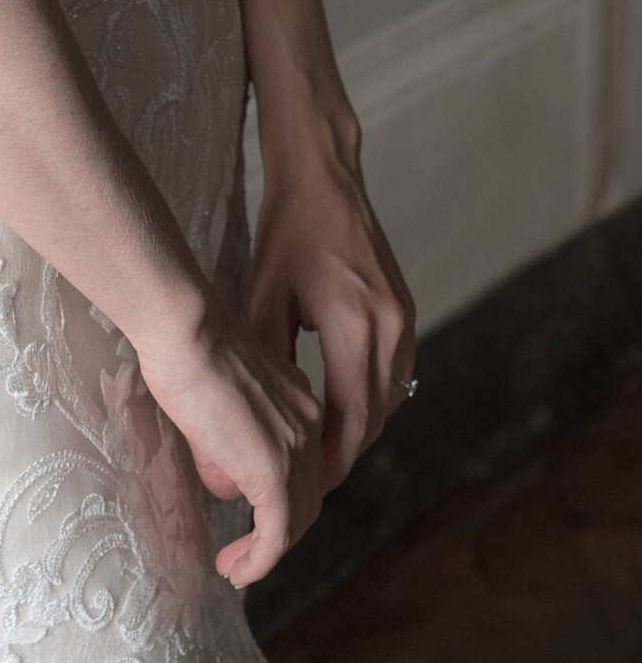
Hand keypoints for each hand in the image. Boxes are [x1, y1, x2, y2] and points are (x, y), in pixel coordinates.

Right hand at [136, 295, 324, 587]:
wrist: (186, 328)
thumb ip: (229, 429)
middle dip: (277, 529)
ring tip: (234, 565)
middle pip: (306, 496)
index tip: (254, 515)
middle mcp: (308, 425)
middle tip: (245, 550)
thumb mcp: (216, 391)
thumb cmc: (186, 344)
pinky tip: (236, 570)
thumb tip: (223, 470)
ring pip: (295, 519)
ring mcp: (294, 449)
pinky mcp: (272, 472)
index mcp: (298, 401)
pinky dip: (259, 560)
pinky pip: (274, 534)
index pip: (303, 463)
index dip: (282, 495)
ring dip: (267, 551)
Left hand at [249, 122, 417, 489]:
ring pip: (387, 400)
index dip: (328, 462)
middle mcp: (392, 328)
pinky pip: (393, 373)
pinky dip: (367, 397)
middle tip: (304, 481)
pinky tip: (336, 405)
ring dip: (356, 428)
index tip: (301, 489)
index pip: (351, 421)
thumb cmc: (287, 228)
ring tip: (316, 450)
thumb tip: (256, 418)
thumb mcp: (265, 293)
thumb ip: (269, 359)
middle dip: (342, 453)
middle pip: (374, 418)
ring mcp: (405, 319)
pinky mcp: (405, 311)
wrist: (325, 173)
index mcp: (356, 325)